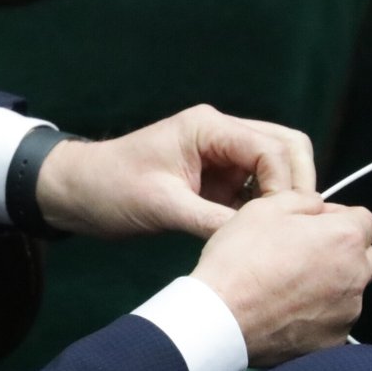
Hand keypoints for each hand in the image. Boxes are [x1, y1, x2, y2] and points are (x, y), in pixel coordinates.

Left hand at [34, 105, 317, 239]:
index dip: (286, 186)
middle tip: (291, 229)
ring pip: (276, 168)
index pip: (272, 147)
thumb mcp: (162, 208)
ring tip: (278, 237)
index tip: (283, 224)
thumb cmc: (110, 189)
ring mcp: (222, 155)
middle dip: (296, 187)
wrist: (75, 192)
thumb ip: (213, 221)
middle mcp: (222, 134)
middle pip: (286, 148)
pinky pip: (255, 188)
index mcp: (209, 128)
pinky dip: (264, 210)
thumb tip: (261, 242)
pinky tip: (260, 237)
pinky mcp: (217, 179)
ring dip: (281, 199)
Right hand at [190, 192, 371, 367]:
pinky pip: (334, 322)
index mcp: (344, 238)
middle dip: (343, 253)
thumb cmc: (240, 261)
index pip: (366, 221)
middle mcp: (355, 276)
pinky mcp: (332, 342)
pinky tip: (287, 312)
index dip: (339, 219)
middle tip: (305, 255)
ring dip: (331, 286)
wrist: (221, 319)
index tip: (314, 225)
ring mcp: (346, 314)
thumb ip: (303, 200)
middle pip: (365, 258)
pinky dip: (318, 317)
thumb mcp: (264, 208)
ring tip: (290, 287)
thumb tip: (317, 206)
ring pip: (350, 292)